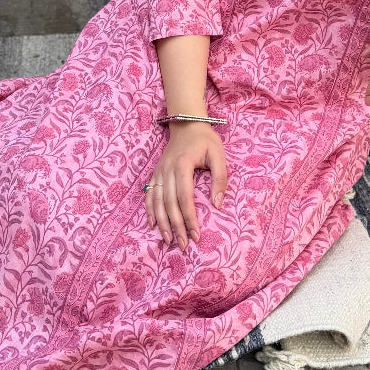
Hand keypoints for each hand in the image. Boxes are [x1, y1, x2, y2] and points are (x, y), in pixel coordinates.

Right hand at [144, 122, 226, 248]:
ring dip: (162, 223)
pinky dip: (149, 210)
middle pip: (169, 203)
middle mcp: (167, 170)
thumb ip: (220, 179)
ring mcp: (159, 171)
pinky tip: (153, 224)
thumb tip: (217, 205)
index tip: (197, 235)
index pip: (184, 197)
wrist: (187, 124)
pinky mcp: (155, 173)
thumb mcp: (219, 155)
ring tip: (168, 240)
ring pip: (156, 201)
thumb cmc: (205, 140)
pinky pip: (149, 194)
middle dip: (176, 227)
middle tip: (184, 245)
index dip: (190, 218)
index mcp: (182, 165)